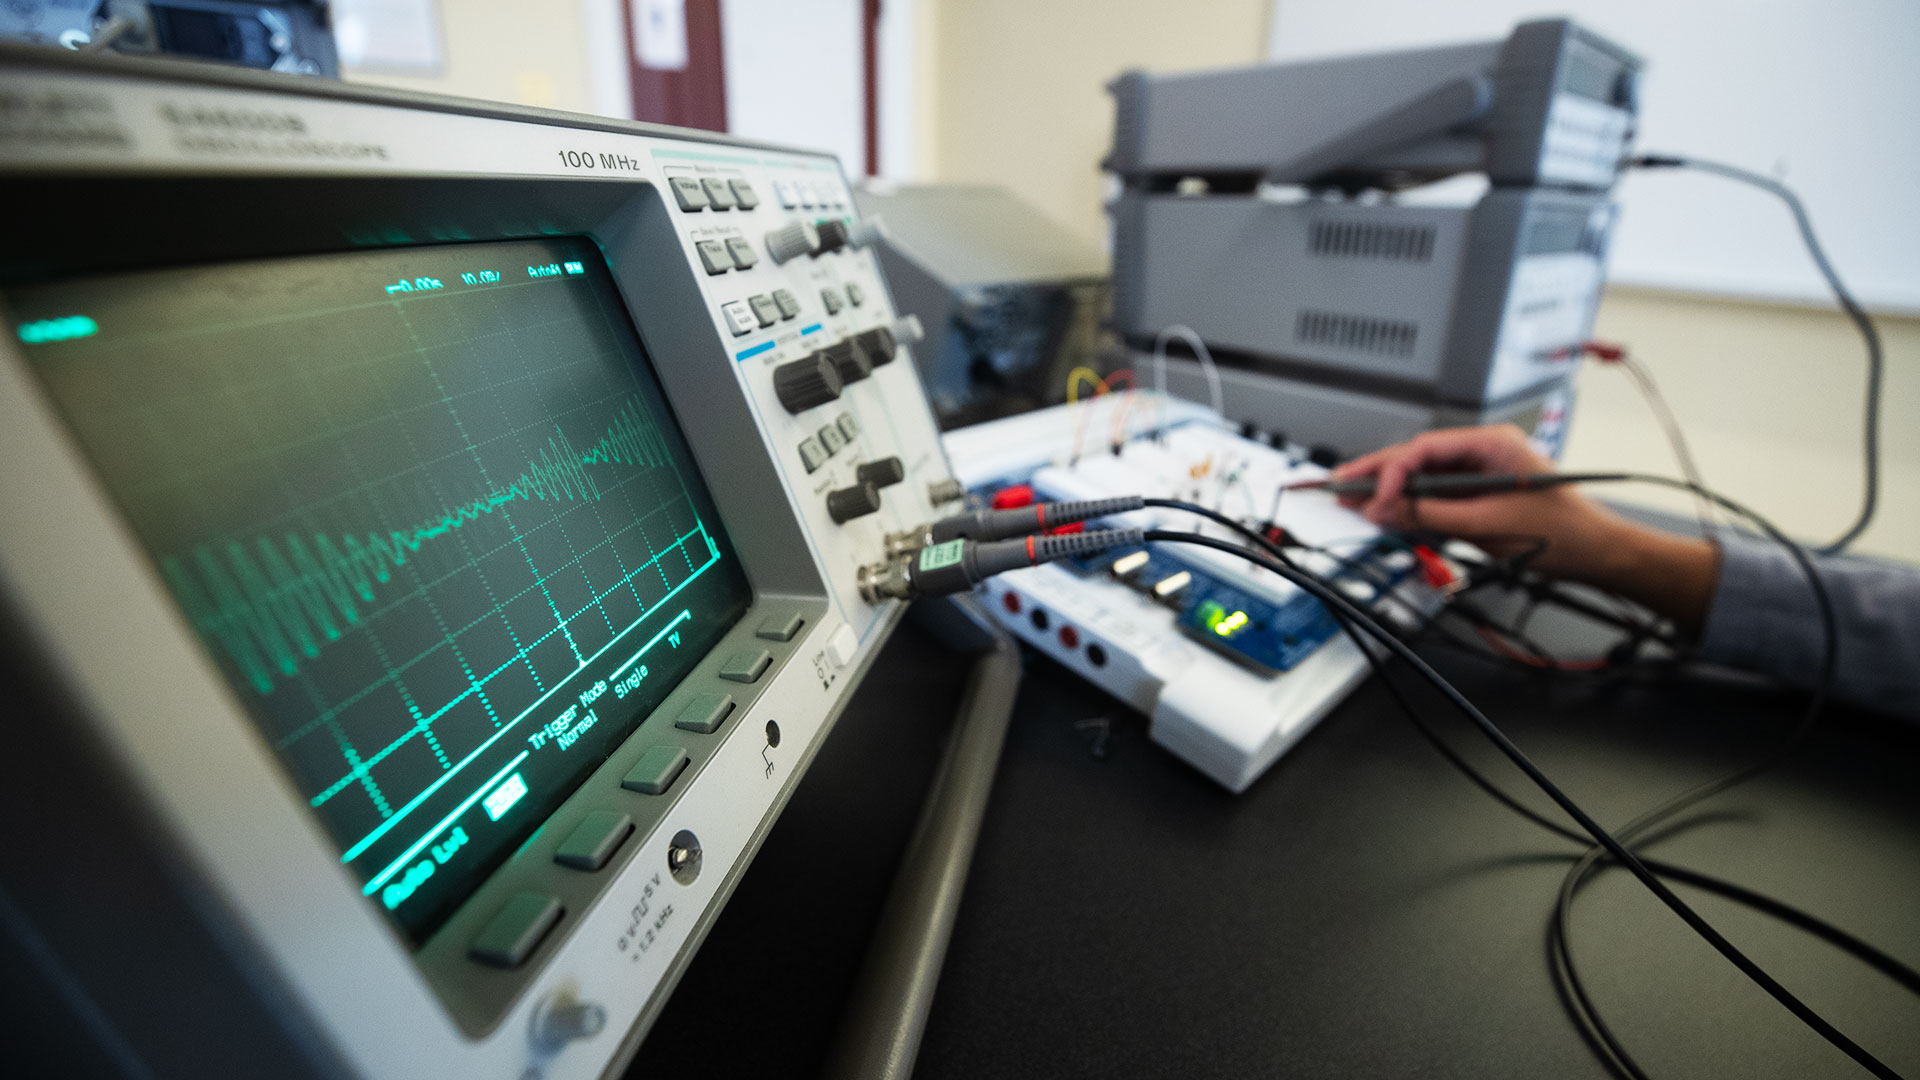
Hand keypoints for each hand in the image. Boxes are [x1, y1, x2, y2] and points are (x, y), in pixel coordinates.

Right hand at [1331, 425, 1719, 630]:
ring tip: (1350, 499)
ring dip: (1387, 491)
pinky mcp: (1475, 496)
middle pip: (1416, 459)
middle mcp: (1481, 452)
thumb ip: (1430, 515)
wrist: (1598, 554)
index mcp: (1490, 444)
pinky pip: (1432, 497)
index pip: (1424, 449)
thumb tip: (1384, 509)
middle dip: (1376, 474)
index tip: (1372, 496)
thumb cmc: (1564, 532)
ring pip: (1420, 478)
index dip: (1391, 472)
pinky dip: (1407, 507)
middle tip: (1337, 485)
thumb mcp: (1487, 524)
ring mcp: (1477, 474)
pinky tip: (1382, 512)